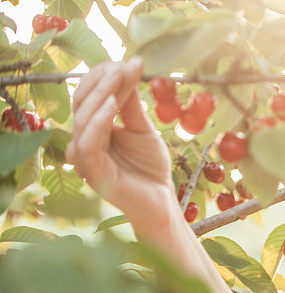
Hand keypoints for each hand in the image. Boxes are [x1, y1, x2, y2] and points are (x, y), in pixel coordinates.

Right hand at [66, 57, 175, 227]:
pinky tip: (112, 105)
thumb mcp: (143, 129)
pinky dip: (99, 121)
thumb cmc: (150, 167)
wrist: (161, 199)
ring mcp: (86, 156)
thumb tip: (129, 65)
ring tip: (118, 78)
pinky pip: (89, 143)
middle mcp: (84, 139)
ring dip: (100, 95)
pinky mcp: (92, 172)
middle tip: (124, 64)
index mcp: (94, 128)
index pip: (91, 95)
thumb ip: (132, 103)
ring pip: (83, 120)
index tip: (130, 61)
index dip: (105, 76)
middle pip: (83, 103)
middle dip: (102, 81)